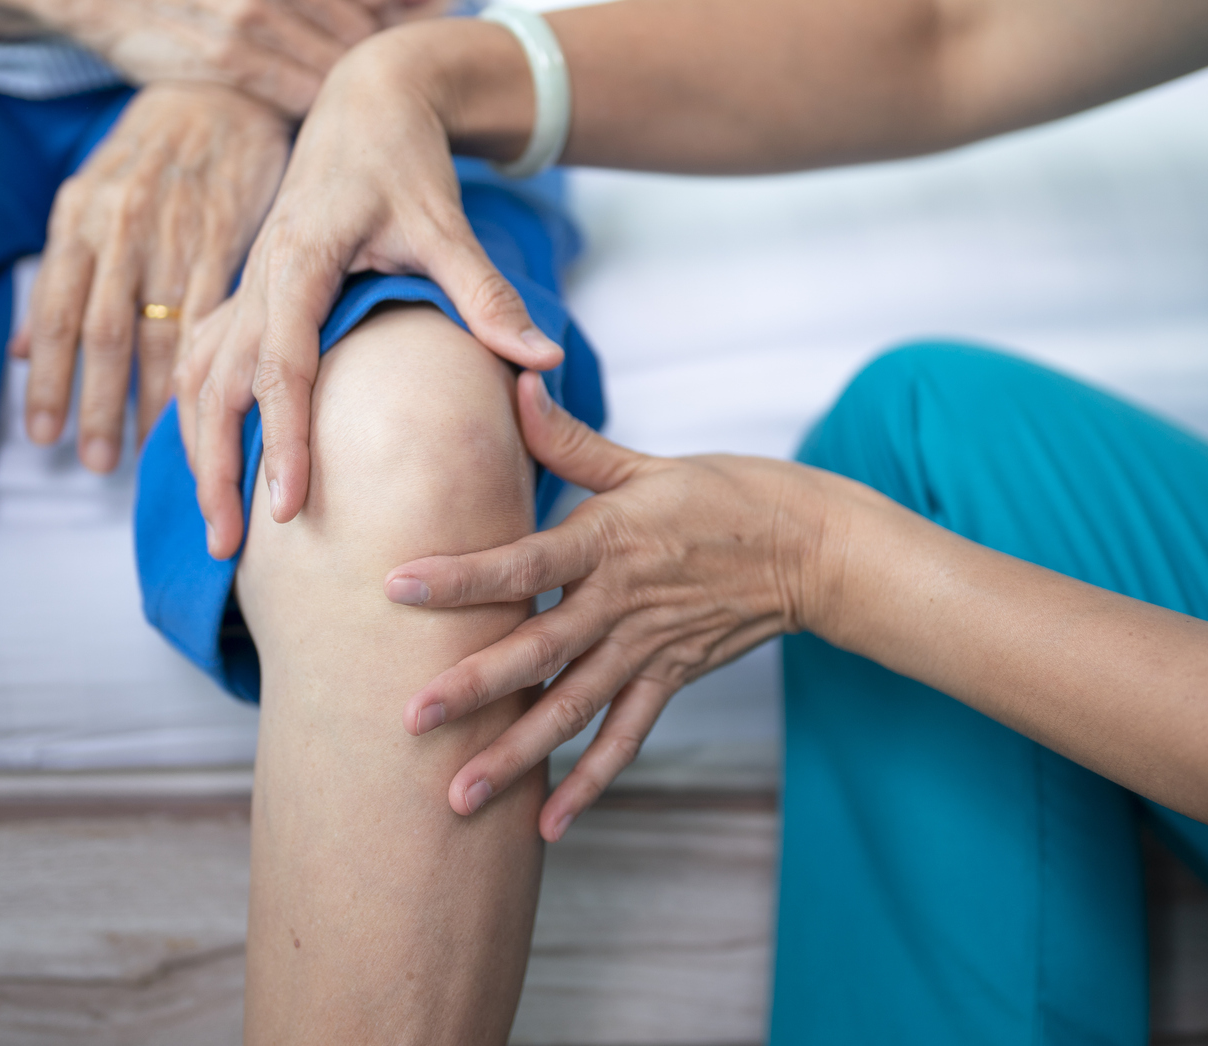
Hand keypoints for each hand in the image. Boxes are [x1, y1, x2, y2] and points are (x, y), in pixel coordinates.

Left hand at [14, 82, 291, 471]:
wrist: (221, 88)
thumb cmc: (150, 151)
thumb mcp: (89, 196)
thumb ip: (61, 276)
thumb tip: (20, 352)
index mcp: (79, 217)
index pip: (56, 313)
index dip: (51, 379)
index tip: (46, 437)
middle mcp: (121, 225)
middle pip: (104, 331)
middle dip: (97, 402)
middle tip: (96, 463)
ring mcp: (176, 230)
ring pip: (159, 328)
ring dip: (151, 396)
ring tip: (146, 450)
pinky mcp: (228, 233)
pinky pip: (211, 310)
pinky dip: (204, 360)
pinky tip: (203, 398)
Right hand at [46, 0, 444, 117]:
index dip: (387, 28)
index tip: (379, 49)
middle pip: (360, 32)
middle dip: (368, 66)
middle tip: (367, 91)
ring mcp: (246, 9)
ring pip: (333, 65)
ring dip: (342, 93)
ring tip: (343, 108)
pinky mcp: (224, 55)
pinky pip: (296, 91)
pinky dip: (310, 106)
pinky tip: (308, 113)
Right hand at [172, 37, 563, 557]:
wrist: (366, 97)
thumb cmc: (404, 157)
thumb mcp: (448, 222)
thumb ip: (486, 297)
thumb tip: (543, 364)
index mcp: (298, 260)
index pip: (281, 365)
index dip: (282, 439)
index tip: (288, 507)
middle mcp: (256, 275)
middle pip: (216, 385)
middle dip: (217, 468)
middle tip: (231, 548)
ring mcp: (243, 283)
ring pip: (196, 377)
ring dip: (199, 452)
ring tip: (220, 529)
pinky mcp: (246, 290)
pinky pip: (204, 361)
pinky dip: (199, 417)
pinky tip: (211, 467)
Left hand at [384, 372, 844, 841]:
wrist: (810, 548)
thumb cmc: (725, 495)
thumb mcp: (644, 463)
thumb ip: (570, 440)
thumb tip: (517, 383)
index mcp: (607, 539)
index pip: (522, 560)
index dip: (462, 575)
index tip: (397, 586)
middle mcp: (621, 600)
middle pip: (539, 649)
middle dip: (473, 687)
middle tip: (412, 718)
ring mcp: (647, 646)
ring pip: (574, 707)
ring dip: (518, 753)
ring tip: (461, 795)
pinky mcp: (670, 677)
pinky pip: (626, 737)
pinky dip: (590, 782)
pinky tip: (547, 824)